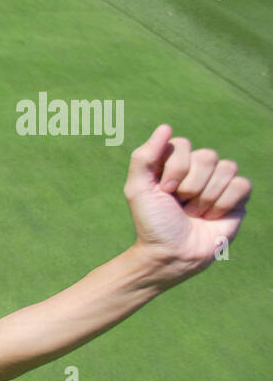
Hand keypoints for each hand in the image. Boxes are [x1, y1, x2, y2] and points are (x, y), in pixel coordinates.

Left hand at [123, 124, 249, 280]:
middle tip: (180, 205)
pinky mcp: (237, 198)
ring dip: (206, 197)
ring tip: (194, 213)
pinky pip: (242, 184)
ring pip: (226, 168)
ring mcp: (218, 183)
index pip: (182, 144)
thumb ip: (144, 156)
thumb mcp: (138, 189)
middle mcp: (197, 170)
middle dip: (191, 185)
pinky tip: (212, 217)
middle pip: (207, 155)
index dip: (175, 168)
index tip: (164, 191)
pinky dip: (224, 203)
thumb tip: (165, 127)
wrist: (171, 253)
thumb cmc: (152, 223)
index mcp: (173, 164)